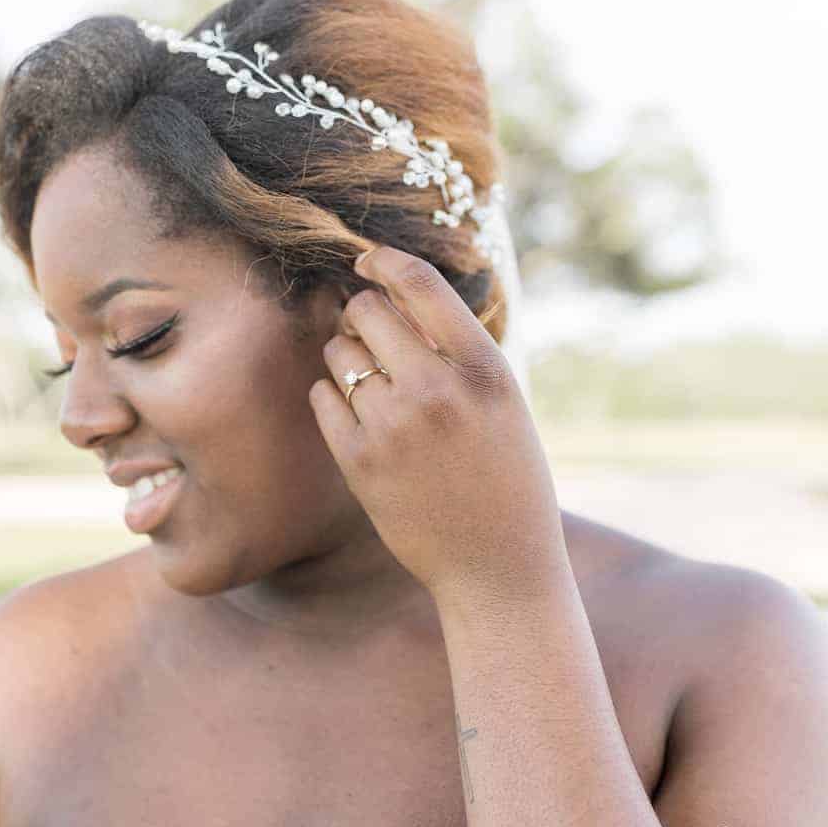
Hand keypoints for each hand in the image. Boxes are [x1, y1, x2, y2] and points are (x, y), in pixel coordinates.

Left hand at [308, 244, 570, 602]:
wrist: (497, 566)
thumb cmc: (505, 477)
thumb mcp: (502, 401)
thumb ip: (457, 350)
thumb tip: (395, 294)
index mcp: (483, 367)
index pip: (418, 283)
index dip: (383, 260)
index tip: (367, 260)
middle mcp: (437, 389)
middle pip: (365, 311)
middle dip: (360, 314)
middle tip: (370, 334)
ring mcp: (394, 425)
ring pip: (337, 353)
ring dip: (344, 355)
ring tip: (369, 381)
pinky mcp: (360, 460)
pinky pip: (322, 398)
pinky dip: (331, 396)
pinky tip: (355, 413)